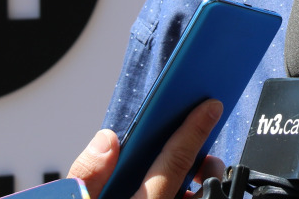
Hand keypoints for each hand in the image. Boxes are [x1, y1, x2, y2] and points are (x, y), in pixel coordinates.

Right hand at [67, 99, 224, 198]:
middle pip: (200, 188)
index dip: (193, 131)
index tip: (210, 107)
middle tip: (201, 155)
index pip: (174, 163)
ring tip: (188, 181)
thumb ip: (88, 176)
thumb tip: (107, 140)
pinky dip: (188, 197)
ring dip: (198, 188)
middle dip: (206, 167)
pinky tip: (177, 194)